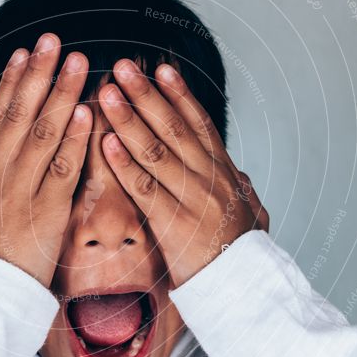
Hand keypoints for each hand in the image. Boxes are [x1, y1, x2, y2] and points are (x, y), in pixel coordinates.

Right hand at [0, 34, 91, 287]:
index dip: (12, 84)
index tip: (24, 56)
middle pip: (17, 114)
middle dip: (37, 74)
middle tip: (53, 41)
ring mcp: (20, 190)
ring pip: (42, 133)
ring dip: (61, 94)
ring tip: (77, 63)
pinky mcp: (46, 212)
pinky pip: (63, 168)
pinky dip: (76, 139)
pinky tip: (89, 113)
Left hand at [98, 60, 268, 287]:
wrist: (246, 288)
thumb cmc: (243, 252)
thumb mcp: (250, 210)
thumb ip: (239, 187)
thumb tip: (239, 172)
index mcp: (224, 172)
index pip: (199, 123)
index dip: (179, 94)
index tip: (161, 69)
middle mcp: (208, 177)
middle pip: (173, 127)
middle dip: (146, 95)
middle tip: (123, 68)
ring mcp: (191, 198)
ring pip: (155, 150)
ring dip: (128, 119)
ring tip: (106, 95)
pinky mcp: (173, 223)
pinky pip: (144, 188)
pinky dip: (124, 163)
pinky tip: (106, 142)